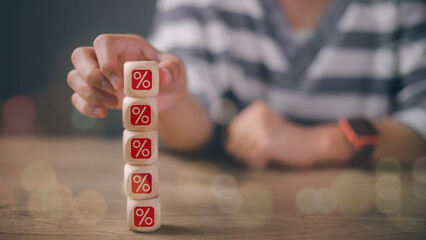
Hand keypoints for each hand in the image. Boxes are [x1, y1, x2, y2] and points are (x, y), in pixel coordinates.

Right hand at [67, 34, 186, 117]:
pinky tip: (103, 113)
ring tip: (113, 105)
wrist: (167, 97)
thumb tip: (163, 76)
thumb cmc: (170, 77)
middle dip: (90, 76)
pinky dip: (86, 107)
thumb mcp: (177, 71)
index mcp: (125, 45)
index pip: (104, 43)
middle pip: (80, 56)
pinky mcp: (96, 93)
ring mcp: (99, 75)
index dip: (105, 61)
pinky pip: (77, 97)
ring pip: (74, 77)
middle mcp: (107, 57)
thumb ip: (172, 70)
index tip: (119, 84)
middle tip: (113, 92)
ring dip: (88, 93)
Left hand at [225, 101, 321, 167]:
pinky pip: (250, 159)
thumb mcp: (265, 128)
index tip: (252, 148)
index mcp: (255, 109)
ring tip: (267, 154)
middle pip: (233, 142)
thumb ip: (246, 132)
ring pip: (240, 152)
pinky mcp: (265, 143)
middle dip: (243, 153)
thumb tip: (225, 145)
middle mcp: (256, 116)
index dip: (237, 144)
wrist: (312, 143)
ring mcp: (260, 128)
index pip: (231, 131)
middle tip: (261, 153)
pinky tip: (270, 158)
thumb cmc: (286, 140)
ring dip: (252, 158)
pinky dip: (258, 163)